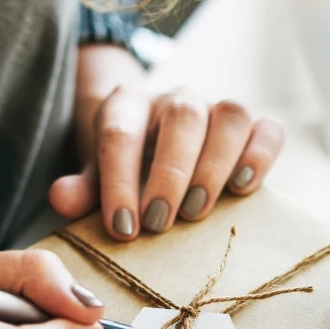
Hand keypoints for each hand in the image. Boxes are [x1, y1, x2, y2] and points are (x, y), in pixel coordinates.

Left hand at [49, 82, 284, 240]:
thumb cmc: (125, 171)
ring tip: (198, 212)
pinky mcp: (252, 127)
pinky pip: (267, 128)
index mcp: (128, 106)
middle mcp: (175, 100)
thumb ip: (81, 191)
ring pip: (230, 116)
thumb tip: (62, 199)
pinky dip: (262, 155)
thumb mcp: (96, 180)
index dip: (119, 181)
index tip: (122, 229)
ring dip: (215, 166)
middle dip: (170, 174)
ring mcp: (216, 110)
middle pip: (181, 117)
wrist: (156, 150)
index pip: (120, 132)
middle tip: (160, 223)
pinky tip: (244, 187)